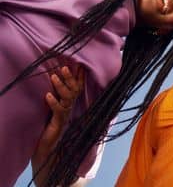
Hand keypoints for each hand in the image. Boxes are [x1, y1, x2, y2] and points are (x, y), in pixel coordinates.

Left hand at [32, 66, 84, 186]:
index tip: (79, 64)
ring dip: (61, 87)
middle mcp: (70, 110)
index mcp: (70, 106)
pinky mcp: (58, 125)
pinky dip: (53, 103)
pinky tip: (47, 95)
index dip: (79, 76)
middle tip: (64, 66)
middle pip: (75, 91)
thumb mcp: (54, 115)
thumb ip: (58, 103)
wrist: (50, 155)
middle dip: (70, 78)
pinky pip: (58, 112)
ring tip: (54, 76)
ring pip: (68, 99)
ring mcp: (65, 117)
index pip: (77, 88)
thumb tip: (55, 86)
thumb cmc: (50, 134)